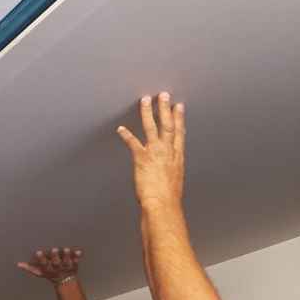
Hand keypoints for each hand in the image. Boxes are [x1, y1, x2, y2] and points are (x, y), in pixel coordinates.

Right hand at [18, 247, 82, 284]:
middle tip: (54, 249)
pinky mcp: (74, 265)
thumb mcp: (39, 272)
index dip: (41, 259)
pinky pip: (76, 261)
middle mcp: (57, 268)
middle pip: (56, 263)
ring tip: (66, 249)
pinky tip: (79, 251)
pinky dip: (78, 257)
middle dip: (55, 257)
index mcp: (48, 269)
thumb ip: (30, 267)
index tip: (38, 252)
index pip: (43, 264)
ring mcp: (66, 266)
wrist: (64, 282)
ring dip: (67, 256)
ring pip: (66, 261)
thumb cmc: (50, 274)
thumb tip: (18, 264)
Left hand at [116, 92, 185, 207]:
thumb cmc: (168, 199)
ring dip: (148, 113)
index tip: (179, 106)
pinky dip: (126, 135)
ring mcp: (155, 154)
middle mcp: (168, 153)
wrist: (164, 206)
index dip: (179, 118)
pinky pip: (133, 143)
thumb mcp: (174, 181)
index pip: (179, 133)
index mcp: (177, 158)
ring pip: (152, 128)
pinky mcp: (142, 159)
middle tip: (164, 94)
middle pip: (168, 126)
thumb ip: (170, 171)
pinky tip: (120, 128)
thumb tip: (167, 172)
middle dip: (165, 109)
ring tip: (145, 100)